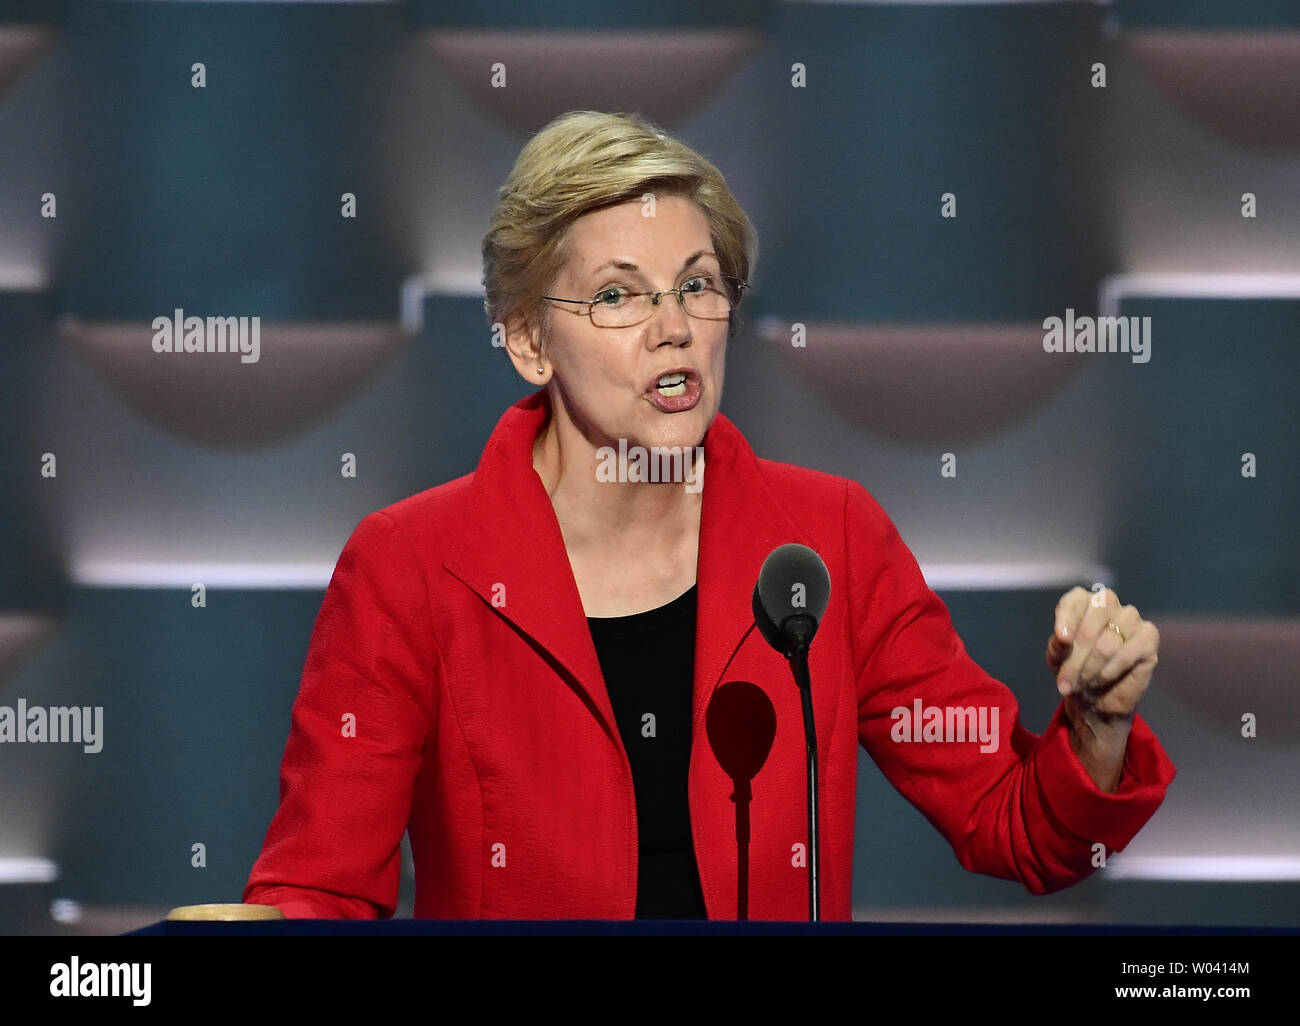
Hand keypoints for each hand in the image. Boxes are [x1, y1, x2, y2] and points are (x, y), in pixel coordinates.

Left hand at [1047, 586, 1159, 790]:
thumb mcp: (1056, 662)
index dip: (1068, 615)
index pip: (1078, 596)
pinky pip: (1137, 647)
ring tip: (1081, 685)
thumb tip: (1064, 638)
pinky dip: (1116, 666)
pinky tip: (1102, 682)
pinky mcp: (1149, 647)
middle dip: (1079, 650)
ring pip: (1116, 632)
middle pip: (1096, 615)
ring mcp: (1134, 627)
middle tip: (1066, 680)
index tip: (1061, 640)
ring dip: (1095, 662)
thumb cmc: (1071, 680)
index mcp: (1085, 607)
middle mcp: (1112, 611)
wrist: (1092, 711)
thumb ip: (1059, 644)